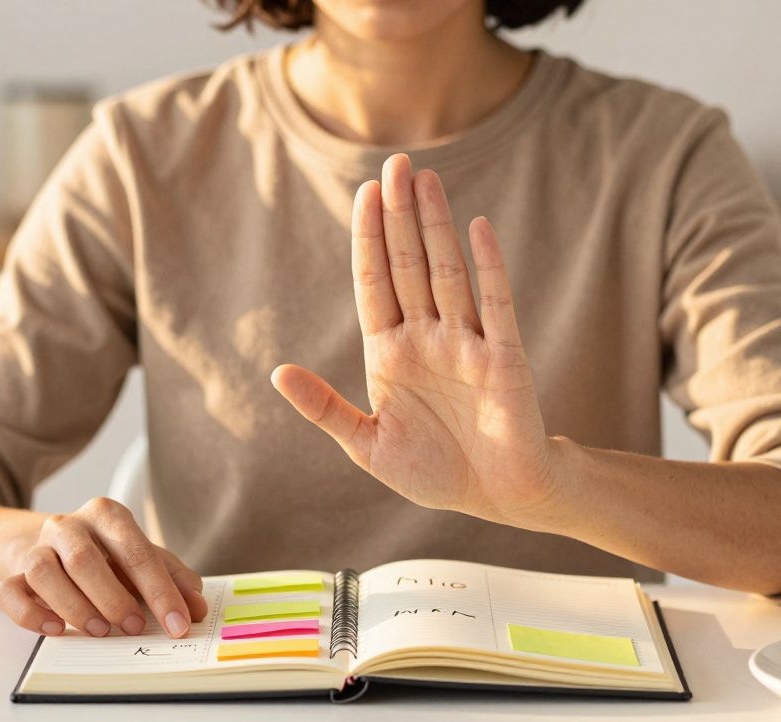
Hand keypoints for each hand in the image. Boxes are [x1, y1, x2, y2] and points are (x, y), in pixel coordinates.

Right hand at [0, 497, 207, 637]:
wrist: (55, 549)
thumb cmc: (110, 557)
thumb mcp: (144, 560)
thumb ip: (174, 580)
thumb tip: (198, 608)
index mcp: (107, 515)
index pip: (136, 551)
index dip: (161, 591)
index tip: (179, 623)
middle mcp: (68, 526)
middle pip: (84, 558)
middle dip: (113, 597)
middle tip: (135, 627)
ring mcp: (36, 548)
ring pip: (43, 571)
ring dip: (74, 606)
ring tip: (100, 631)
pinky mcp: (12, 574)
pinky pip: (10, 592)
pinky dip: (31, 614)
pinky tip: (56, 629)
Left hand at [273, 154, 557, 529]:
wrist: (499, 499)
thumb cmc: (436, 471)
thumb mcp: (368, 445)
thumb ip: (325, 408)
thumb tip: (277, 372)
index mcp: (391, 354)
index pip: (375, 284)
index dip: (369, 240)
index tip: (364, 194)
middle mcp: (428, 339)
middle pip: (409, 266)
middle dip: (400, 216)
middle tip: (395, 164)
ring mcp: (466, 345)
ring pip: (447, 273)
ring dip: (436, 227)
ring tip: (426, 179)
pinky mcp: (504, 360)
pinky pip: (495, 305)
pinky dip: (488, 267)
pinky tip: (477, 228)